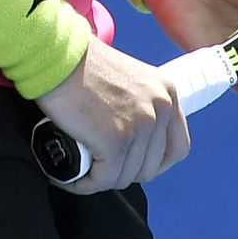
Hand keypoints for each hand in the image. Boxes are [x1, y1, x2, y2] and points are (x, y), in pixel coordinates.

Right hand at [36, 34, 190, 194]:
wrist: (59, 55)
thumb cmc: (85, 65)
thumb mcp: (131, 79)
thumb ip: (143, 105)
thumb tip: (138, 142)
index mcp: (167, 92)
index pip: (178, 147)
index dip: (156, 163)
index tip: (136, 165)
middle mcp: (160, 108)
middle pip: (150, 167)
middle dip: (124, 171)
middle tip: (100, 163)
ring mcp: (140, 125)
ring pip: (125, 176)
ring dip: (102, 177)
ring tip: (83, 166)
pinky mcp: (116, 141)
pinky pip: (104, 180)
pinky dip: (85, 183)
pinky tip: (72, 175)